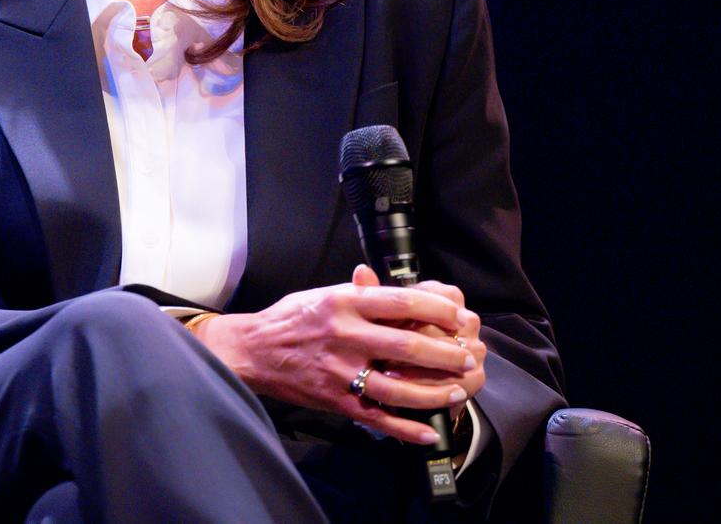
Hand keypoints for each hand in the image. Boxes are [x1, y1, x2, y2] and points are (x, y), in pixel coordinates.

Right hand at [195, 266, 478, 445]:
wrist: (252, 350)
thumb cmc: (291, 319)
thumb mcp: (324, 294)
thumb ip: (363, 292)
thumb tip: (405, 290)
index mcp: (344, 302)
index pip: (402, 302)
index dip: (438, 310)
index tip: (459, 316)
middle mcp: (344, 334)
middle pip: (408, 346)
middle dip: (446, 353)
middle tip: (468, 356)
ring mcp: (339, 371)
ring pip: (397, 387)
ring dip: (434, 392)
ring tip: (456, 390)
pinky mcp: (335, 400)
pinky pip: (376, 418)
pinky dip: (405, 428)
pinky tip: (428, 432)